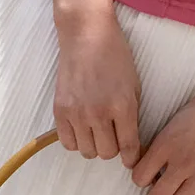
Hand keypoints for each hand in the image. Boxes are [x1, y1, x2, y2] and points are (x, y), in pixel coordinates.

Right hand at [54, 10, 141, 166]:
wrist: (86, 34)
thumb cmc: (114, 57)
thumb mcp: (133, 85)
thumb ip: (131, 116)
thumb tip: (130, 144)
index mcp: (122, 106)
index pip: (128, 147)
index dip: (131, 158)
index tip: (130, 159)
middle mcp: (99, 113)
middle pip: (106, 153)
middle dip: (112, 147)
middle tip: (112, 135)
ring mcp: (77, 113)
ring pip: (87, 151)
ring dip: (93, 145)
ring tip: (95, 130)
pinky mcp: (60, 111)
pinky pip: (68, 143)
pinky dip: (76, 140)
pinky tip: (81, 128)